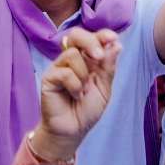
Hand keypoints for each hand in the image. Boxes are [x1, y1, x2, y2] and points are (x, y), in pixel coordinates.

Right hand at [31, 28, 121, 159]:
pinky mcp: (49, 77)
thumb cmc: (87, 110)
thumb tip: (115, 44)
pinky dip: (75, 86)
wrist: (73, 130)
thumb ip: (108, 67)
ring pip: (72, 54)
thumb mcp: (104, 88)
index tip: (113, 38)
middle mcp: (72, 59)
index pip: (93, 38)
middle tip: (98, 57)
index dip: (102, 34)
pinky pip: (65, 73)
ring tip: (83, 91)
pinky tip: (75, 96)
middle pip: (76, 35)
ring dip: (83, 75)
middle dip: (90, 42)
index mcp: (88, 59)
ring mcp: (59, 67)